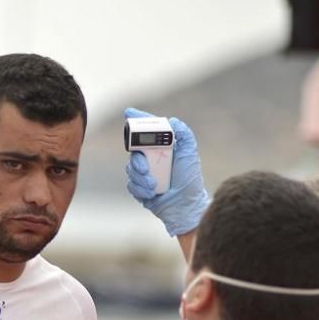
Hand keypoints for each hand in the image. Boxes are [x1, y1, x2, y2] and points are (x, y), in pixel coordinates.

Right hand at [124, 107, 209, 235]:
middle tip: (145, 167)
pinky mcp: (139, 188)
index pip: (147, 131)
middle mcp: (151, 159)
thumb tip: (173, 121)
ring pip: (131, 169)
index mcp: (162, 148)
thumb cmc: (189, 180)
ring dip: (141, 178)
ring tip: (154, 185)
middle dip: (138, 160)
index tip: (128, 113)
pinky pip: (131, 184)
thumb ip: (184, 135)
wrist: (185, 206)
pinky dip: (140, 189)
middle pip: (134, 151)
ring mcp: (145, 174)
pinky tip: (151, 193)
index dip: (137, 121)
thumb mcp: (189, 154)